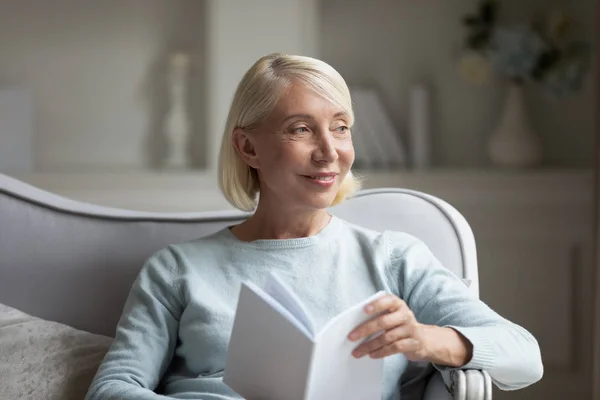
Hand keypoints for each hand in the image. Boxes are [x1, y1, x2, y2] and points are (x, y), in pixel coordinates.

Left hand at [347, 294, 472, 366]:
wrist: (424, 339)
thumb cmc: (399, 325)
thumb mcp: (392, 316)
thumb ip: (378, 315)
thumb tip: (356, 323)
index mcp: (398, 304)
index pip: (388, 301)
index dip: (377, 304)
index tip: (364, 309)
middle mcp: (405, 315)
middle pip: (383, 322)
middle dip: (365, 330)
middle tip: (351, 336)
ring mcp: (410, 329)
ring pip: (387, 337)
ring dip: (370, 345)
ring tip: (357, 351)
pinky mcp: (413, 343)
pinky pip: (394, 348)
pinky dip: (381, 352)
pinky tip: (372, 355)